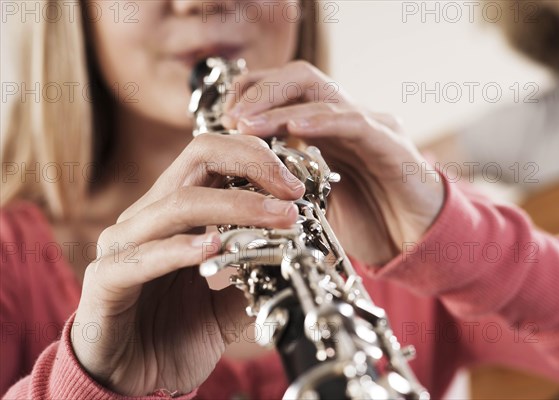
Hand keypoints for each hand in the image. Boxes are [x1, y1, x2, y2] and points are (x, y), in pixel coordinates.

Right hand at [72, 134, 304, 395]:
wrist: (134, 383)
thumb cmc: (177, 335)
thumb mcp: (229, 304)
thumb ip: (256, 277)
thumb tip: (299, 256)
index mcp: (178, 213)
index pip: (216, 156)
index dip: (257, 159)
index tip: (297, 187)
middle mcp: (150, 217)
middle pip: (198, 158)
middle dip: (252, 164)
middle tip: (292, 191)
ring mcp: (123, 245)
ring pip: (177, 204)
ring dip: (233, 206)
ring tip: (277, 219)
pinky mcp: (104, 281)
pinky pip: (140, 257)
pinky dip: (178, 250)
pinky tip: (211, 248)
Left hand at [222, 61, 444, 264]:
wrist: (415, 245)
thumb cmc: (367, 223)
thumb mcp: (313, 203)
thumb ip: (285, 186)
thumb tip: (240, 184)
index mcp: (327, 130)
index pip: (285, 91)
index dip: (251, 95)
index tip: (223, 120)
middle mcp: (346, 119)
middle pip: (299, 78)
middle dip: (259, 91)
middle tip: (230, 117)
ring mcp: (371, 127)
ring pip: (321, 94)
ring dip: (279, 105)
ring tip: (247, 122)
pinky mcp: (391, 145)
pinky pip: (354, 123)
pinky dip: (323, 121)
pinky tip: (295, 127)